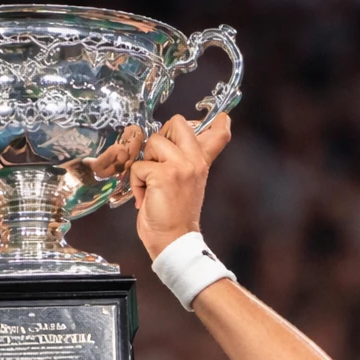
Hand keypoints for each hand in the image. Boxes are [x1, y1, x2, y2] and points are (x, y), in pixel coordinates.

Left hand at [130, 113, 230, 258]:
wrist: (173, 241)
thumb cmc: (175, 216)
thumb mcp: (188, 183)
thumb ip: (189, 161)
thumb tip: (182, 145)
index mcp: (202, 163)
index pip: (219, 135)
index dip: (219, 122)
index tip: (223, 118)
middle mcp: (195, 161)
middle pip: (177, 122)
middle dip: (160, 138)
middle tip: (160, 163)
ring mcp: (180, 167)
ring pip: (153, 142)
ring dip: (145, 164)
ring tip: (152, 185)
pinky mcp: (163, 176)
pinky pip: (139, 166)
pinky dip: (137, 182)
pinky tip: (146, 197)